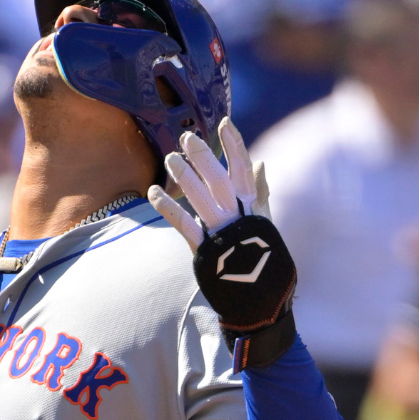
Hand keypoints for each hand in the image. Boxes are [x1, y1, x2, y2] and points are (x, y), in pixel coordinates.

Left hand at [147, 117, 268, 247]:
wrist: (260, 296)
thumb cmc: (261, 254)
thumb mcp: (265, 221)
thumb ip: (260, 192)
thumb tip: (260, 162)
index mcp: (252, 206)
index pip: (244, 169)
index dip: (235, 145)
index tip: (225, 123)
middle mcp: (237, 215)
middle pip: (219, 179)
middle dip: (203, 156)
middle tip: (187, 137)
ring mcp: (220, 231)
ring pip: (200, 197)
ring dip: (184, 176)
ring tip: (170, 158)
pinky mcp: (204, 249)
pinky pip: (184, 224)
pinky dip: (168, 207)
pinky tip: (153, 192)